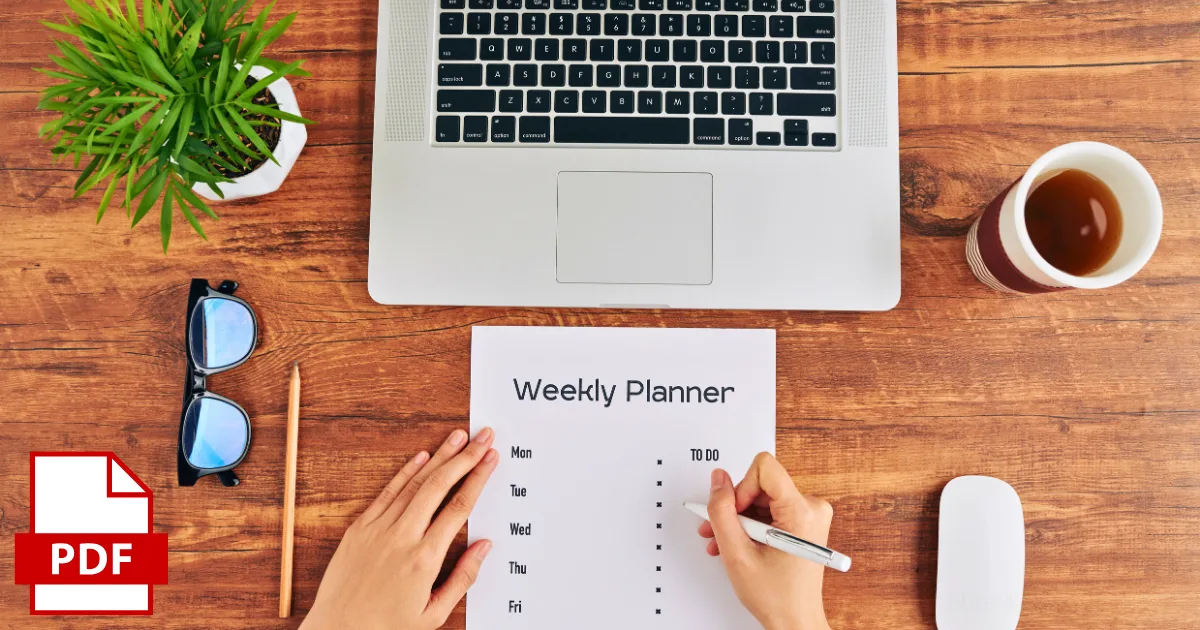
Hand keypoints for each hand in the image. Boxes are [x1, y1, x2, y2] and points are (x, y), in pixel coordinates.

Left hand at [301, 428, 498, 629]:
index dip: (478, 478)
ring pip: (415, 483)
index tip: (491, 459)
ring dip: (439, 456)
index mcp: (424, 559)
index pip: (459, 507)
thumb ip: (463, 577)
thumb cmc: (386, 627)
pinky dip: (406, 472)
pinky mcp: (360, 528)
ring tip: (458, 437)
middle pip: (440, 486)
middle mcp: (402, 538)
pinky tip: (422, 456)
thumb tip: (484, 546)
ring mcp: (378, 529)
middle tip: (483, 437)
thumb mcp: (434, 613)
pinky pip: (387, 492)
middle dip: (465, 457)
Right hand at [699, 453, 833, 629]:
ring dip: (740, 520)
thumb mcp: (737, 553)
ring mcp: (810, 515)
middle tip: (723, 533)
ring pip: (762, 497)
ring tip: (726, 543)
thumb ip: (721, 512)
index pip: (764, 467)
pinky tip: (740, 543)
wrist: (795, 620)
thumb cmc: (776, 597)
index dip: (741, 488)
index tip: (735, 514)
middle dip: (737, 508)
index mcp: (801, 512)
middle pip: (761, 483)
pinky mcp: (805, 522)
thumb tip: (719, 480)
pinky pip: (771, 509)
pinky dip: (752, 525)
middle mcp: (812, 508)